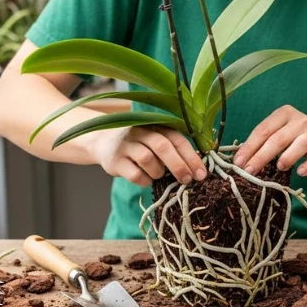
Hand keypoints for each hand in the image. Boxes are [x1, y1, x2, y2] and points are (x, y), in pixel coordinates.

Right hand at [89, 125, 207, 186]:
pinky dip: (145, 180)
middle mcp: (141, 132)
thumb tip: (198, 170)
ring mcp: (126, 145)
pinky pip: (134, 174)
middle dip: (178, 165)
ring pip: (148, 159)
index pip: (178, 139)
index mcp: (157, 126)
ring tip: (158, 175)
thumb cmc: (141, 145)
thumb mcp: (156, 141)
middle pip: (163, 146)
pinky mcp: (115, 160)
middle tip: (187, 180)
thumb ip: (174, 150)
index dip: (191, 157)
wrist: (104, 143)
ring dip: (158, 172)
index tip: (202, 174)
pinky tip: (146, 179)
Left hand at [233, 105, 306, 176]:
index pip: (263, 130)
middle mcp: (300, 121)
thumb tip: (240, 160)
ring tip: (278, 167)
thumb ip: (263, 142)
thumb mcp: (279, 133)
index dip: (249, 147)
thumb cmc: (295, 138)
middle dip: (261, 156)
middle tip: (249, 171)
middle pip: (278, 139)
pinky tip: (301, 172)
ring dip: (287, 157)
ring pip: (299, 144)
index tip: (238, 162)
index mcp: (284, 114)